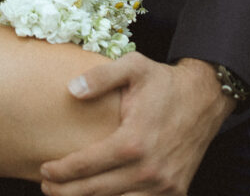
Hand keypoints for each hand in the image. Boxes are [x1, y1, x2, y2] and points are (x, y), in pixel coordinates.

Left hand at [39, 54, 234, 195]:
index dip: (63, 170)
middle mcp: (149, 169)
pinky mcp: (175, 191)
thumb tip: (71, 90)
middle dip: (68, 193)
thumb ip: (100, 76)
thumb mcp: (132, 66)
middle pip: (99, 191)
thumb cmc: (164, 81)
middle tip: (46, 188)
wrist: (204, 98)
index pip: (89, 164)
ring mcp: (164, 184)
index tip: (45, 170)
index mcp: (134, 140)